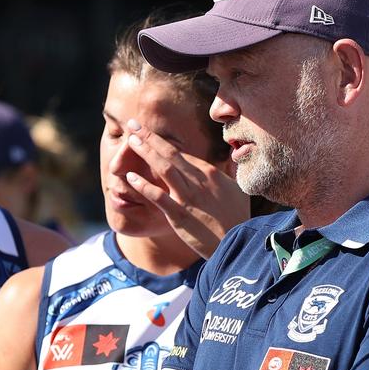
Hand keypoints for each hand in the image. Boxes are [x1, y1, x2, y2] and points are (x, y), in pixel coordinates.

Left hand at [121, 120, 249, 258]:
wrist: (238, 245)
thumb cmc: (238, 220)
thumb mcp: (238, 191)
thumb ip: (230, 173)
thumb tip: (233, 158)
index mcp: (211, 173)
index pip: (183, 153)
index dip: (163, 142)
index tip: (148, 134)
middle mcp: (199, 180)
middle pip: (171, 153)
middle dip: (150, 137)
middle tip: (133, 124)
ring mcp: (188, 197)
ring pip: (164, 168)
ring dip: (145, 152)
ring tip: (130, 140)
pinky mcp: (180, 215)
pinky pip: (158, 196)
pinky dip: (143, 185)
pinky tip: (130, 176)